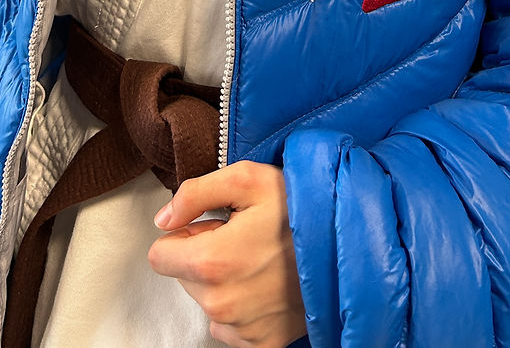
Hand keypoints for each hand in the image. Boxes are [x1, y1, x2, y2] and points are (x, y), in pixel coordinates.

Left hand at [149, 161, 305, 347]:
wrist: (349, 242)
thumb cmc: (300, 207)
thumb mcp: (246, 178)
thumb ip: (195, 193)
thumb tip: (164, 218)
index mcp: (212, 262)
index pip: (160, 256)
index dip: (184, 234)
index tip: (212, 225)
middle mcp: (222, 303)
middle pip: (185, 278)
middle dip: (204, 256)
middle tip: (243, 238)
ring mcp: (243, 328)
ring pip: (208, 301)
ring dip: (224, 281)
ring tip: (261, 258)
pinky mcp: (263, 343)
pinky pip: (230, 328)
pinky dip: (242, 307)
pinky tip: (266, 285)